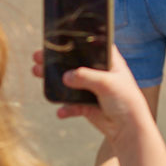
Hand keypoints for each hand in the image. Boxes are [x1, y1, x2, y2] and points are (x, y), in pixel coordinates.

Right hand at [31, 46, 150, 141]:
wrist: (128, 129)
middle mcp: (99, 73)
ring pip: (68, 82)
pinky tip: (62, 112)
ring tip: (37, 73)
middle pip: (74, 63)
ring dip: (53, 80)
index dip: (76, 40)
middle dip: (55, 60)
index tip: (57, 36)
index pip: (92, 46)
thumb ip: (86, 77)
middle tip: (38, 56)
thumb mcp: (107, 83)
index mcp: (109, 62)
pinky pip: (71, 105)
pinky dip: (65, 108)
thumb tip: (65, 76)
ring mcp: (91, 89)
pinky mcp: (86, 106)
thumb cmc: (126, 100)